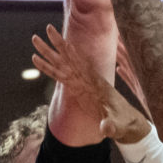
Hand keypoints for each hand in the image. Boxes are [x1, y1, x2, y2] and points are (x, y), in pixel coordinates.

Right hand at [32, 25, 150, 142]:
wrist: (126, 122)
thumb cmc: (122, 123)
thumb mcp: (116, 126)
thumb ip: (110, 126)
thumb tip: (105, 128)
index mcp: (96, 85)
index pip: (80, 66)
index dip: (69, 54)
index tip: (62, 42)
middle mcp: (88, 80)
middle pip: (67, 60)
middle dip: (54, 47)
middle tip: (40, 34)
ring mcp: (83, 83)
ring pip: (62, 64)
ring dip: (50, 52)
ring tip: (36, 39)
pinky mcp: (80, 89)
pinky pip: (63, 76)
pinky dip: (53, 67)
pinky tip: (44, 58)